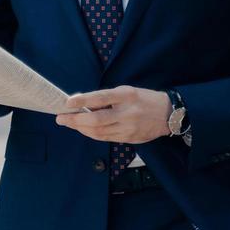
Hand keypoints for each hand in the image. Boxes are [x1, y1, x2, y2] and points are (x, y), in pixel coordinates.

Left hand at [54, 85, 170, 143]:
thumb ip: (106, 98)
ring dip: (80, 128)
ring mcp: (129, 127)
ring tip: (69, 123)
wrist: (169, 114)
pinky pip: (106, 138)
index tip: (67, 102)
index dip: (83, 100)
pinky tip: (83, 129)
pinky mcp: (130, 138)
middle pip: (97, 120)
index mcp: (127, 95)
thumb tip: (81, 102)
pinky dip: (92, 134)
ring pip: (99, 132)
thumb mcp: (127, 91)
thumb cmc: (143, 99)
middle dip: (75, 120)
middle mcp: (128, 112)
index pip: (101, 98)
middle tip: (60, 118)